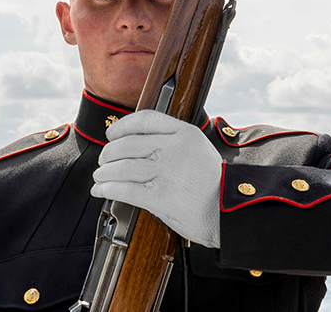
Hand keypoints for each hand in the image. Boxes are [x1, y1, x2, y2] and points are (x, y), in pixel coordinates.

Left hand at [91, 110, 222, 247]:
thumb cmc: (215, 184)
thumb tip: (141, 144)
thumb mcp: (199, 150)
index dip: (122, 126)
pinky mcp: (159, 197)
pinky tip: (101, 190)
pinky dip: (107, 189)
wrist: (230, 211)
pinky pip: (124, 189)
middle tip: (104, 159)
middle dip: (109, 153)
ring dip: (104, 172)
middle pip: (127, 144)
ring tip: (100, 176)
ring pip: (122, 167)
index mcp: (185, 134)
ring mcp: (166, 172)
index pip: (145, 120)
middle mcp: (174, 149)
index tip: (112, 133)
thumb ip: (174, 143)